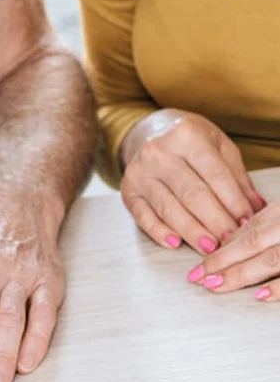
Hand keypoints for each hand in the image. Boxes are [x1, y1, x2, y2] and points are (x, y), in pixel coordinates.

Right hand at [120, 109, 264, 252]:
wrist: (153, 134)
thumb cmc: (191, 144)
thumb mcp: (220, 148)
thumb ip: (237, 177)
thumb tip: (254, 208)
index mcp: (186, 135)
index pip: (215, 175)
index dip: (233, 202)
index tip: (246, 222)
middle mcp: (158, 152)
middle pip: (192, 194)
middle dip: (214, 221)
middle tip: (230, 240)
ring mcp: (140, 173)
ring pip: (169, 208)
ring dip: (191, 231)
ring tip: (210, 247)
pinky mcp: (128, 191)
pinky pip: (143, 216)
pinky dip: (159, 232)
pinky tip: (175, 243)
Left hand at [189, 199, 279, 299]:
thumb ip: (262, 227)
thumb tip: (226, 246)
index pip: (246, 232)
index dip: (220, 251)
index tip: (198, 268)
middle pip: (252, 242)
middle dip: (222, 262)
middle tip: (197, 278)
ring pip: (270, 258)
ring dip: (241, 273)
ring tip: (215, 285)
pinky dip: (278, 287)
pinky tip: (260, 295)